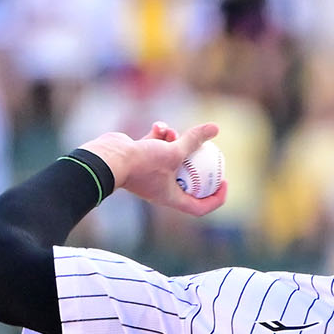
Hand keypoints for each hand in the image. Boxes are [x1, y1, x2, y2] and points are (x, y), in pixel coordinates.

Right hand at [79, 122, 227, 216]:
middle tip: (210, 154)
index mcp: (172, 198)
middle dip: (198, 166)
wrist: (109, 158)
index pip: (200, 207)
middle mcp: (162, 189)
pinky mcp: (141, 159)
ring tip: (172, 133)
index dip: (215, 198)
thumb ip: (194, 140)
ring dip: (175, 142)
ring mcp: (150, 174)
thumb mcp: (174, 152)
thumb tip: (215, 128)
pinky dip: (159, 136)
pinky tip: (158, 126)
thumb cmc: (142, 163)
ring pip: (172, 158)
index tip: (224, 182)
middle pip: (188, 181)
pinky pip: (156, 146)